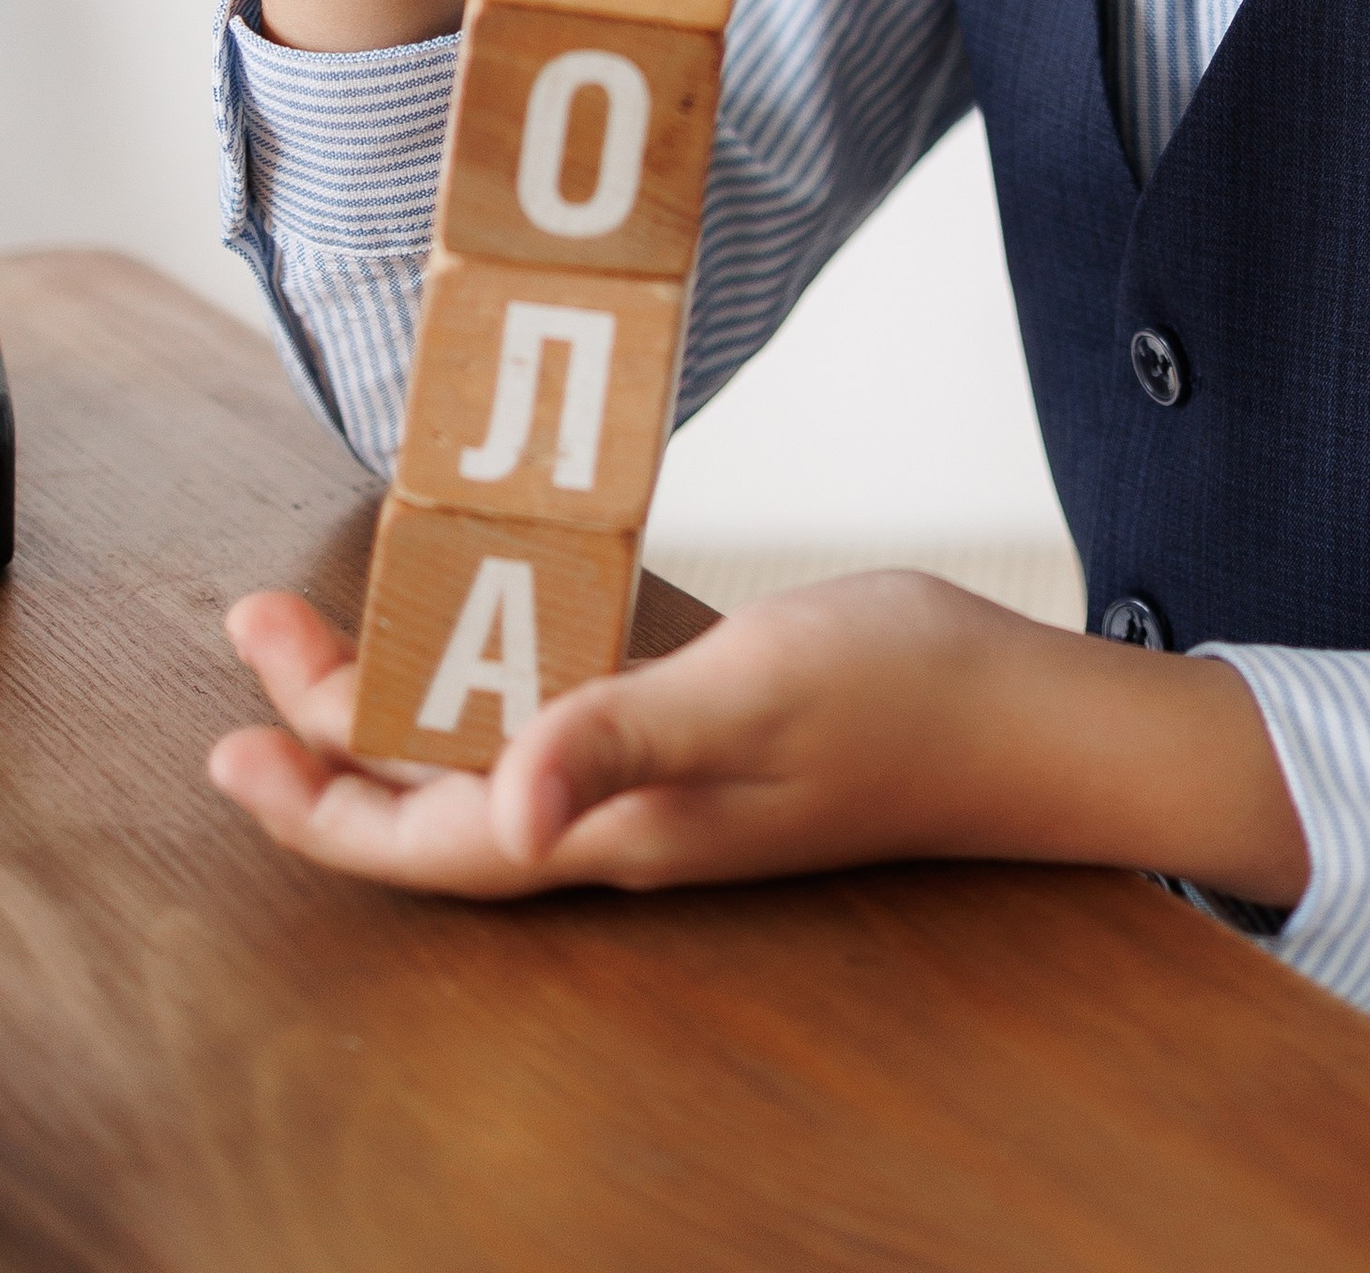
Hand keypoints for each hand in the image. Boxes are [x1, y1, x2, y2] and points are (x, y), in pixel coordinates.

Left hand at [211, 576, 1310, 908]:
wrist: (1033, 723)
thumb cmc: (906, 695)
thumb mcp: (757, 688)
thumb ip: (624, 736)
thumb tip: (506, 810)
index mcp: (621, 828)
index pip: (431, 844)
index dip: (320, 810)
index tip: (233, 742)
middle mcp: (626, 824)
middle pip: (440, 802)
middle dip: (333, 733)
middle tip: (260, 633)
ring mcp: (669, 788)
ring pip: (493, 762)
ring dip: (403, 705)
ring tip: (334, 637)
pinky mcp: (709, 741)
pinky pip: (561, 724)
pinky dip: (499, 678)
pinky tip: (494, 629)